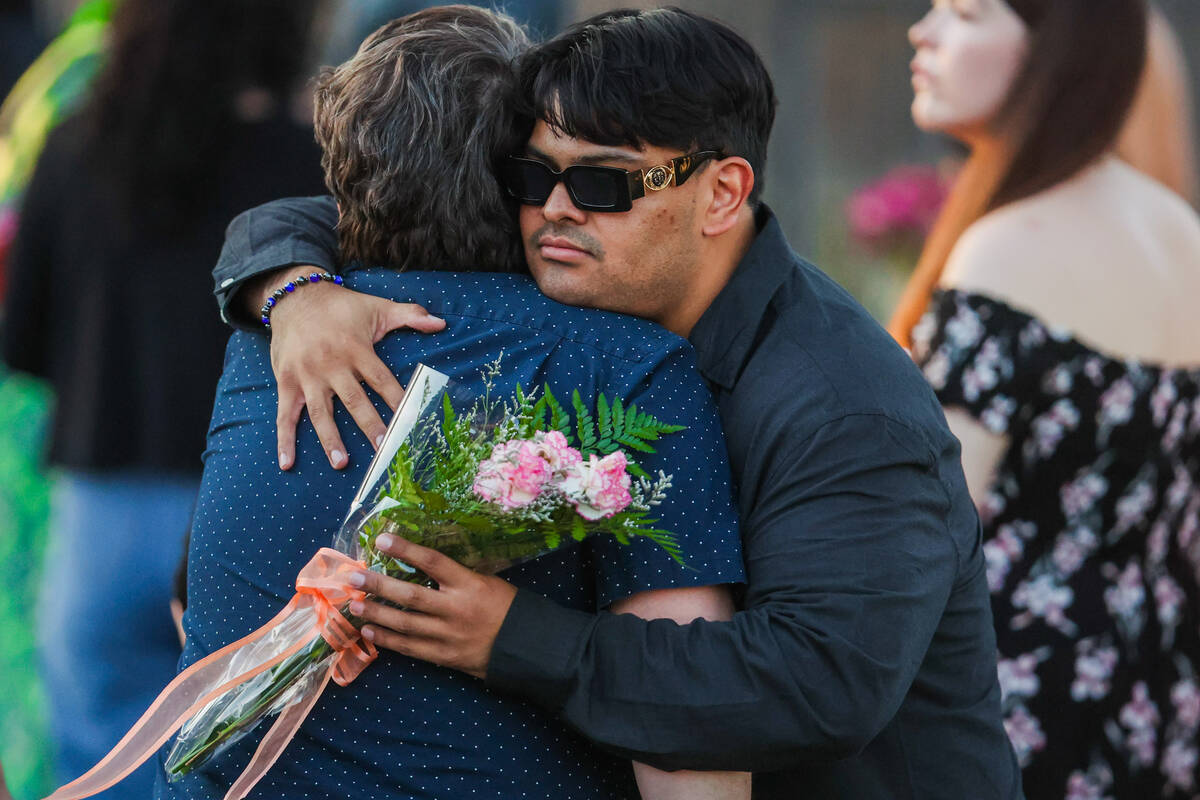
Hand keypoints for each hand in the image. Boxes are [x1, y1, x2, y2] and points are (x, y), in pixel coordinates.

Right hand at [257, 268, 445, 469]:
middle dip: (370, 426)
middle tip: (383, 448)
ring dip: (330, 439)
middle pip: (355, 400)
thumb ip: (410, 315)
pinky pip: (284, 414)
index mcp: (357, 349)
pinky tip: (287, 462)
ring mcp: (307, 376)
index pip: (382, 380)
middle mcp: (332, 365)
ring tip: (342, 463)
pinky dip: (284, 439)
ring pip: (320, 412)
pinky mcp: (287, 382)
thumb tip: (441, 322)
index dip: (397, 400)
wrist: (294, 297)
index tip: (411, 421)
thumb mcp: (377, 307)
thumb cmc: (341, 306)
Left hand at [347, 534, 517, 678]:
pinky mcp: (443, 656)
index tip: (381, 539)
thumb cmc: (506, 608)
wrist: (524, 646)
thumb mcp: (487, 582)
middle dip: (378, 585)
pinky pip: (409, 648)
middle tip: (353, 577)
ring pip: (404, 624)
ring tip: (354, 604)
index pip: (432, 562)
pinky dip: (387, 640)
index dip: (405, 550)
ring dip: (376, 614)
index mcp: (469, 584)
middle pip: (410, 595)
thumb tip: (420, 564)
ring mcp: (448, 635)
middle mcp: (455, 609)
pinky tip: (369, 632)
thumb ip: (456, 576)